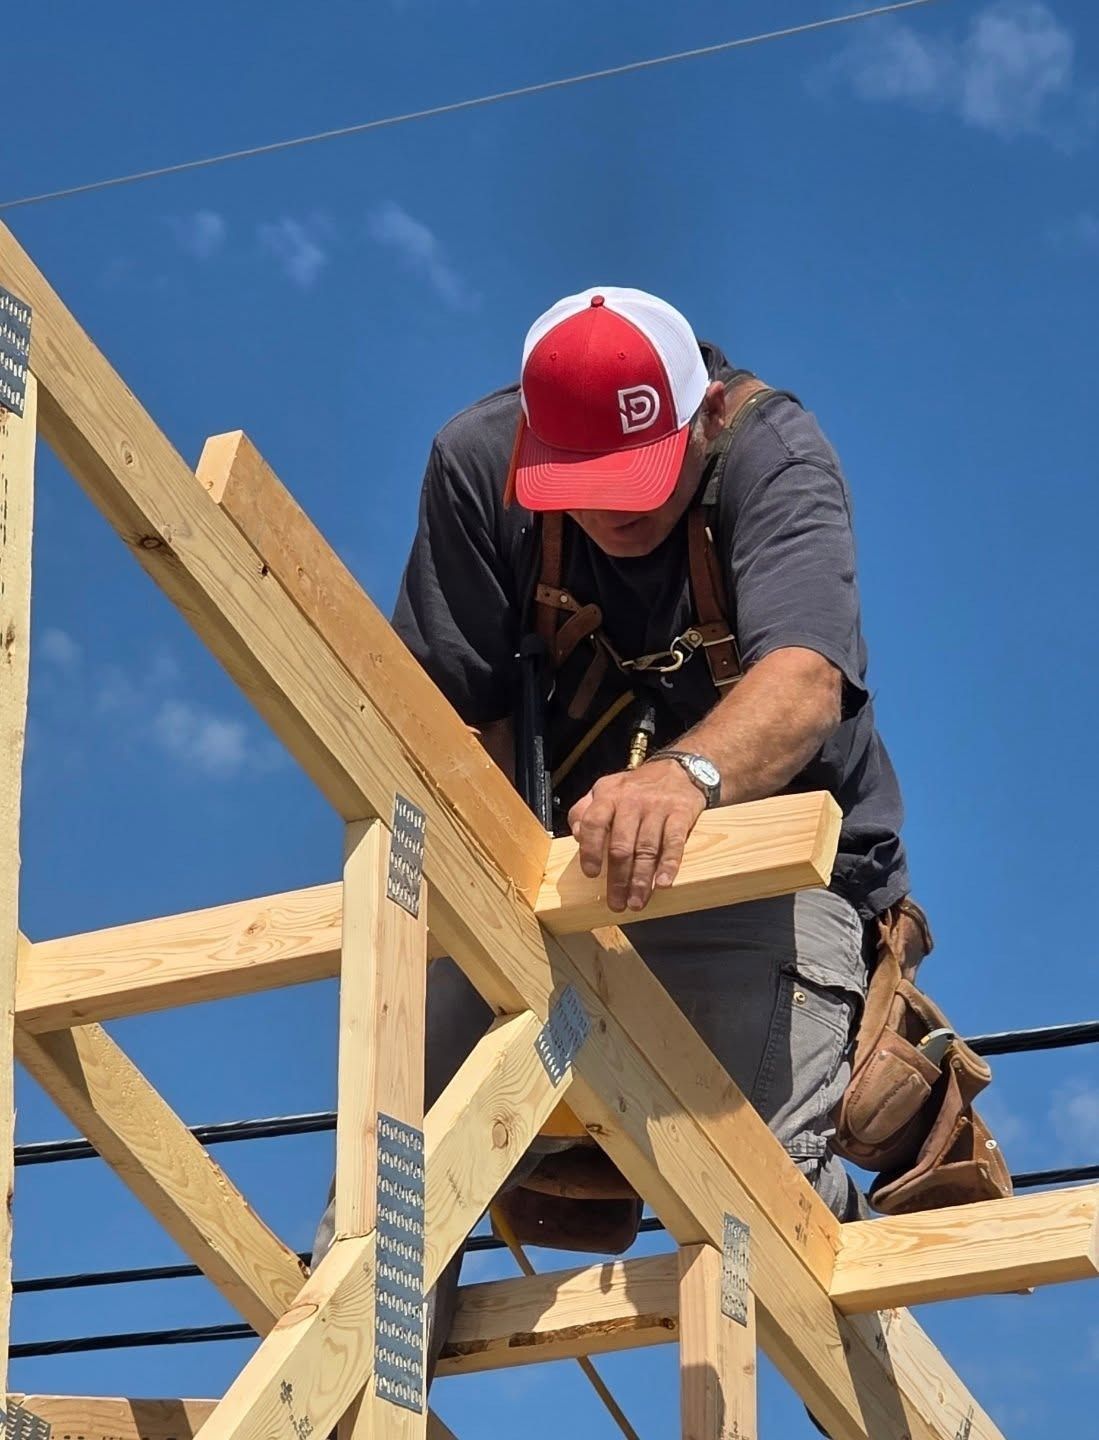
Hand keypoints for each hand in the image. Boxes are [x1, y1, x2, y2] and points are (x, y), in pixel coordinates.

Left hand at [567, 760, 705, 913]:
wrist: (679, 769)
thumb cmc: (636, 787)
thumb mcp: (605, 790)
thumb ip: (585, 811)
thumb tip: (576, 836)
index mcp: (609, 796)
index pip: (593, 822)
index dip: (590, 850)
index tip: (591, 874)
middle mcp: (632, 801)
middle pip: (621, 845)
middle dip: (617, 879)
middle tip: (616, 904)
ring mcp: (657, 807)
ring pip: (646, 849)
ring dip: (641, 880)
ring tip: (636, 902)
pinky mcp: (681, 813)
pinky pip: (673, 842)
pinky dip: (669, 865)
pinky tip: (663, 884)